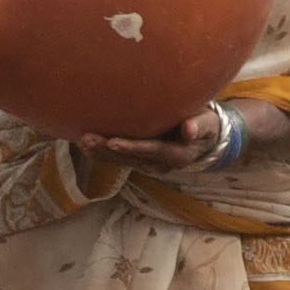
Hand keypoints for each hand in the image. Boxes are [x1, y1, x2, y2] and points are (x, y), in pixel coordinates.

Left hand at [79, 104, 224, 174]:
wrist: (207, 139)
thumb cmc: (207, 124)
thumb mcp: (208, 124)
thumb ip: (199, 126)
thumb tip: (188, 129)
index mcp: (177, 155)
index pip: (152, 151)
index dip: (132, 147)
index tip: (112, 142)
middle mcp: (161, 165)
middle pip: (131, 159)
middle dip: (107, 150)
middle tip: (86, 139)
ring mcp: (150, 164)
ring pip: (122, 161)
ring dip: (100, 153)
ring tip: (81, 141)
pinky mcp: (141, 160)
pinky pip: (120, 159)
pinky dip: (102, 154)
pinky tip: (86, 145)